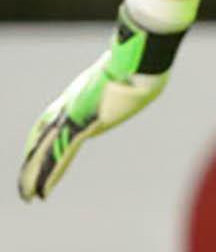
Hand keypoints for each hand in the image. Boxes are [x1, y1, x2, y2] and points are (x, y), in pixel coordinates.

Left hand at [18, 14, 185, 200]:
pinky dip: (48, 175)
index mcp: (79, 95)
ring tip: (28, 195)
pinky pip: (58, 155)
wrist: (138, 59)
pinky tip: (39, 191)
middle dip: (34, 159)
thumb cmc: (143, 59)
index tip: (34, 149)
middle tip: (24, 183)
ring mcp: (72, 116)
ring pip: (47, 151)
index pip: (51, 120)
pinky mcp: (78, 125)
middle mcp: (70, 106)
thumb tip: (154, 56)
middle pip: (43, 136)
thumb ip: (137, 67)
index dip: (40, 137)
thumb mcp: (136, 67)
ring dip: (36, 175)